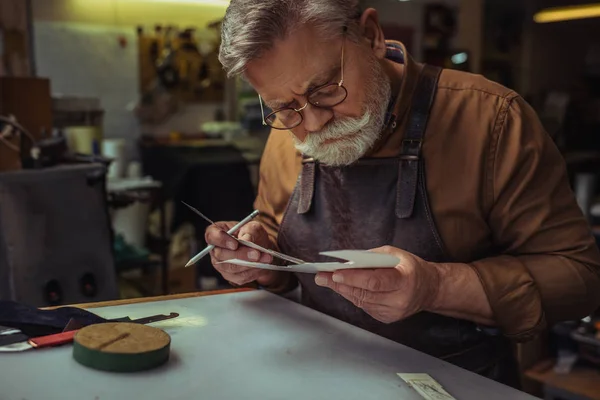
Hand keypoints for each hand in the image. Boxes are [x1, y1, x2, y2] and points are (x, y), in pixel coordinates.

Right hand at [205, 221, 279, 286]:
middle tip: (256, 254)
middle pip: (221, 255)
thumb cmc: (252, 234)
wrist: (259, 247)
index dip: (221, 240)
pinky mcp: (230, 276)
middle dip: (241, 255)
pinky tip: (263, 265)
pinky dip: (253, 271)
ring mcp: (221, 265)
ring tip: (266, 258)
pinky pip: (240, 277)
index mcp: (216, 233)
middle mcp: (215, 250)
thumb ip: (249, 231)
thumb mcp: (253, 227)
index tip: (235, 243)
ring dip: (250, 264)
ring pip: (232, 268)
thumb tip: (246, 240)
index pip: (211, 236)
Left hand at [314, 246, 440, 323]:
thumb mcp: (395, 254)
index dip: (353, 278)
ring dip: (342, 290)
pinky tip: (342, 287)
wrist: (429, 289)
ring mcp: (392, 312)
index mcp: (404, 280)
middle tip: (321, 276)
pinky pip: (364, 306)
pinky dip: (353, 295)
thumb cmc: (411, 268)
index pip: (374, 281)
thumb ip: (372, 257)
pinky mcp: (387, 318)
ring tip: (326, 280)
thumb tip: (348, 261)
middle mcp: (399, 300)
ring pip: (361, 301)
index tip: (336, 273)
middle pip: (363, 293)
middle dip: (340, 283)